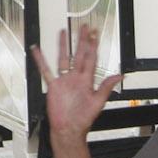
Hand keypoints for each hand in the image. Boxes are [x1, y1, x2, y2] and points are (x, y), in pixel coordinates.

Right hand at [30, 22, 121, 141]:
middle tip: (83, 27)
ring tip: (63, 32)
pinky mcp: (54, 86)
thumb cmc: (83, 119)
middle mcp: (76, 78)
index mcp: (87, 80)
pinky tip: (37, 50)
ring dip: (64, 45)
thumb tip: (120, 75)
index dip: (93, 46)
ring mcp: (64, 80)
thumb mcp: (98, 102)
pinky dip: (41, 60)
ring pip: (63, 58)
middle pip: (79, 54)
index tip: (95, 34)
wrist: (69, 129)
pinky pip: (46, 70)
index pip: (91, 59)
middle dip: (82, 40)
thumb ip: (107, 87)